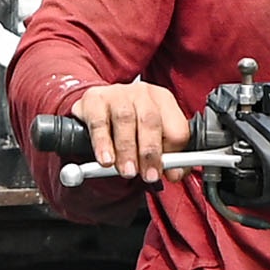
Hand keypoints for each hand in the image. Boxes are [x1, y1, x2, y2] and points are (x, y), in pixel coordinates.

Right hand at [68, 81, 190, 181]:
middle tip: (148, 176)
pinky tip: (106, 160)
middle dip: (149, 152)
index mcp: (164, 101)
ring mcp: (117, 93)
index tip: (164, 173)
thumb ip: (167, 159)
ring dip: (127, 149)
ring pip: (125, 120)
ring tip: (127, 171)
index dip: (173, 153)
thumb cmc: (129, 128)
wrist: (96, 110)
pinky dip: (103, 144)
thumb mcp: (152, 140)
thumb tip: (175, 175)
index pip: (176, 127)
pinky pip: (99, 123)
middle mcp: (143, 94)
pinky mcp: (94, 99)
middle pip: (150, 121)